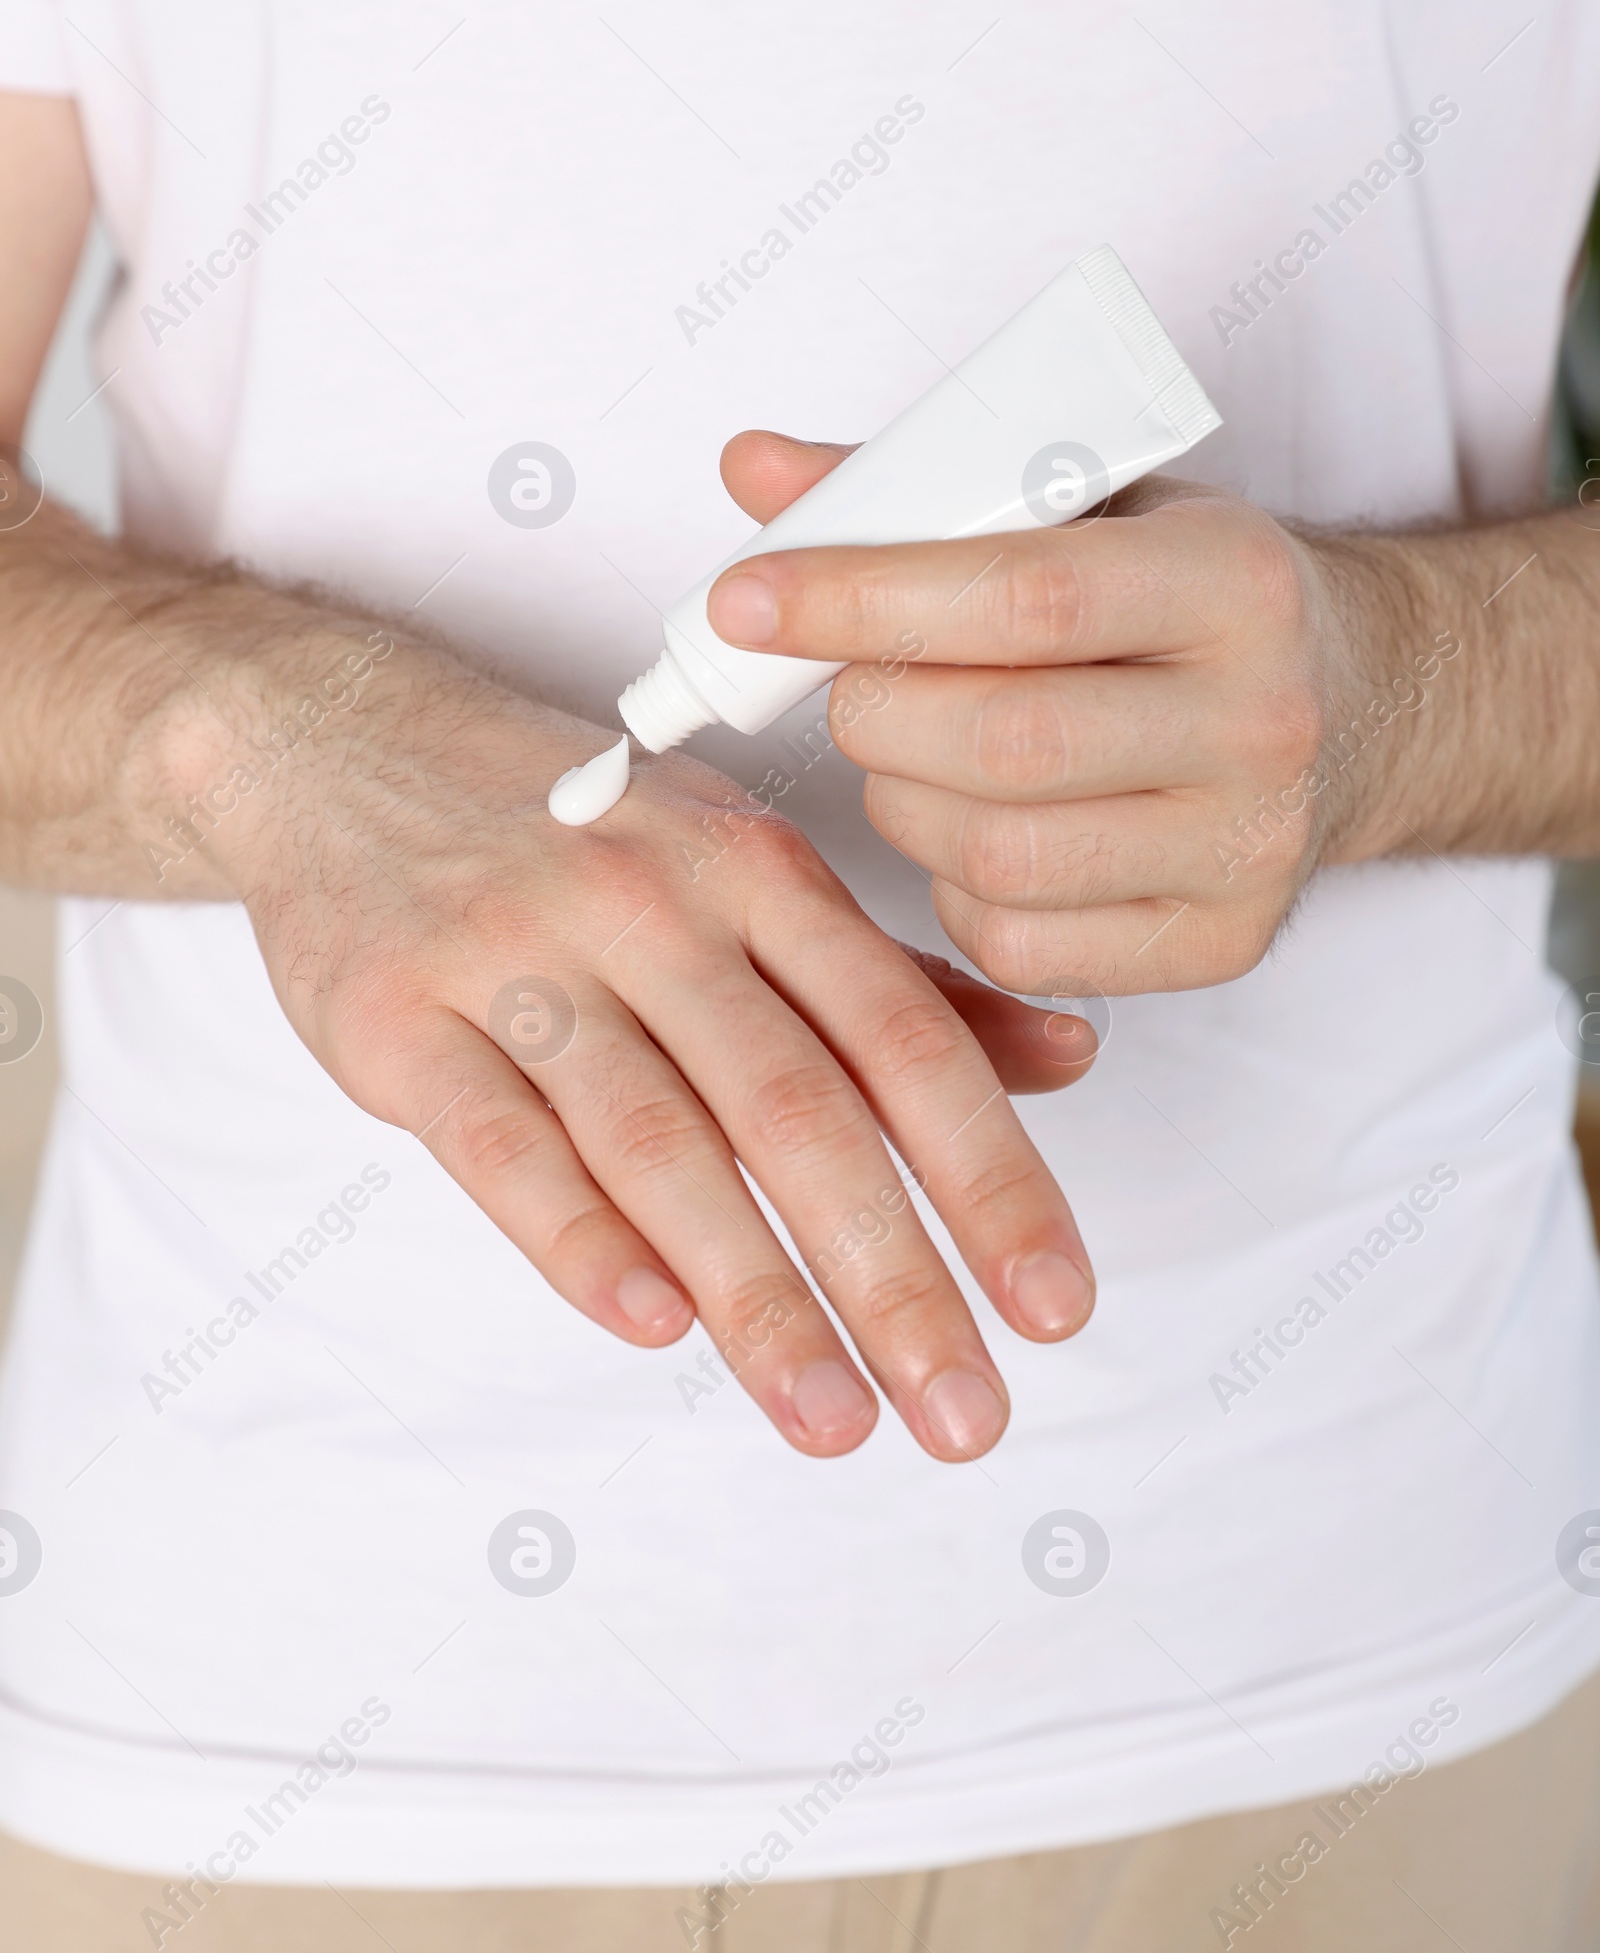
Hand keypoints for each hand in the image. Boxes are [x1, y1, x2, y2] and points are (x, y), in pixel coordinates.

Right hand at [194, 629, 1097, 1463]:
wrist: (344, 747)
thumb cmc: (575, 831)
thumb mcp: (742, 866)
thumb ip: (895, 979)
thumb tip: (1071, 1057)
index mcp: (756, 869)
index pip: (902, 1035)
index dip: (990, 1173)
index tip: (1052, 1303)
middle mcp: (651, 904)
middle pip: (794, 1108)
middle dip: (891, 1275)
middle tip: (963, 1412)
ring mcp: (518, 955)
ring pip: (658, 1142)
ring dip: (755, 1295)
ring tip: (833, 1418)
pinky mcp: (399, 1017)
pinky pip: (500, 1142)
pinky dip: (578, 1238)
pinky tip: (654, 1323)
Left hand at [710, 432, 1397, 996]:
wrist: (1359, 704)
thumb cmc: (1186, 596)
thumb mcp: (1090, 503)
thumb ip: (924, 484)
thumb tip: (756, 468)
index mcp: (1234, 580)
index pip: (1023, 596)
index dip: (862, 599)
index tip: (746, 599)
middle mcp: (1262, 721)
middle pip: (1000, 744)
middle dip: (872, 712)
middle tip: (850, 684)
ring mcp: (1249, 848)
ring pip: (996, 856)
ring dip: (902, 803)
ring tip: (913, 751)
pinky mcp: (1222, 943)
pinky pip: (1019, 943)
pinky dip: (953, 887)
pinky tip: (974, 826)